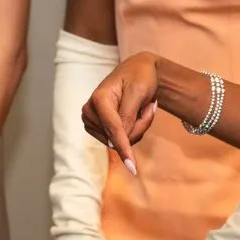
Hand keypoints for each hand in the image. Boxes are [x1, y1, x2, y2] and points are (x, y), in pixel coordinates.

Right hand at [82, 51, 161, 176]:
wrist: (137, 71)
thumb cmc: (139, 77)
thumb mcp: (138, 91)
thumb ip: (127, 116)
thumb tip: (116, 142)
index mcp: (99, 98)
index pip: (114, 129)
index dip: (124, 148)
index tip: (132, 167)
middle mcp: (90, 111)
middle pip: (120, 137)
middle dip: (140, 125)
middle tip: (150, 107)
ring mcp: (91, 121)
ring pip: (120, 141)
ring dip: (138, 127)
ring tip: (141, 107)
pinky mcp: (96, 128)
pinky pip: (119, 140)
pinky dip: (133, 130)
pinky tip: (134, 114)